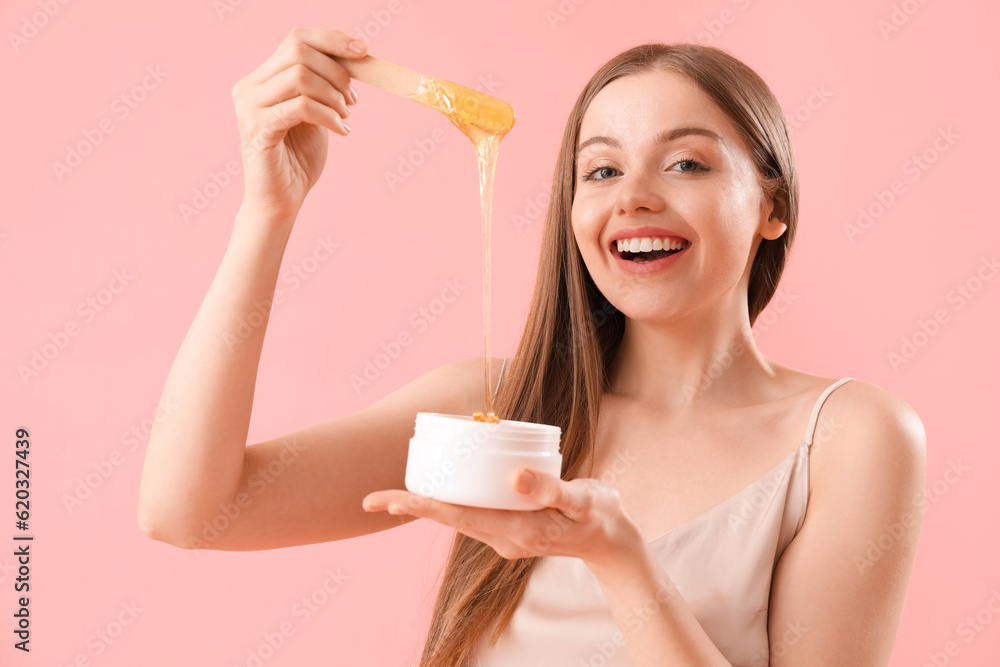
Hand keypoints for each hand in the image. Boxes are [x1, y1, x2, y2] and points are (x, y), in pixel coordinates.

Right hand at [231, 28, 366, 223]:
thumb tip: (354, 56)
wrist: (280, 201)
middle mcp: (249, 87)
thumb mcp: (316, 113)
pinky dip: (328, 116)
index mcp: (261, 78)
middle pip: (299, 51)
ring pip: (301, 75)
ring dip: (334, 95)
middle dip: (337, 72)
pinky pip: (301, 106)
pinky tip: (341, 131)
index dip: (332, 40)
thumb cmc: (298, 159)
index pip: (296, 39)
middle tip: (353, 100)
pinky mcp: (257, 128)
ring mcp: (249, 106)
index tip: (363, 51)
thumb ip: (324, 85)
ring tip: (345, 117)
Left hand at [362, 468, 642, 567]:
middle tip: (370, 499)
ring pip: (457, 518)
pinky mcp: (511, 528)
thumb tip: (515, 477)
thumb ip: (552, 489)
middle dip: (411, 507)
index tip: (384, 501)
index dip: (418, 505)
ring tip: (396, 492)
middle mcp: (503, 537)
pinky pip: (473, 514)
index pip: (455, 517)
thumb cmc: (600, 517)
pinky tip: (443, 486)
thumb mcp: (583, 501)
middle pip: (448, 519)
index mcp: (515, 531)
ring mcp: (505, 536)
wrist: (613, 543)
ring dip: (428, 505)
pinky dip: (453, 501)